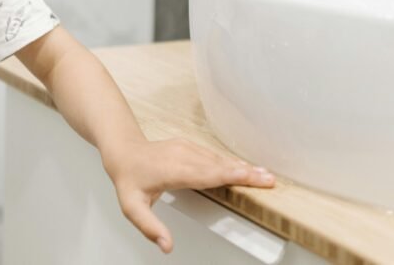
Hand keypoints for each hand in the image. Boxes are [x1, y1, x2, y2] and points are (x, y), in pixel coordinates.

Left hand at [101, 135, 275, 253]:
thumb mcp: (132, 207)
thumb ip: (149, 227)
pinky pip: (213, 155)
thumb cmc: (128, 179)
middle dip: (245, 173)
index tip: (254, 179)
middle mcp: (183, 155)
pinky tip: (243, 168)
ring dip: (241, 167)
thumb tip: (167, 246)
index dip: (233, 176)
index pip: (209, 174)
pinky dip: (230, 162)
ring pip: (218, 158)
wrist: (123, 151)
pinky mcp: (188, 146)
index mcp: (174, 170)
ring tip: (264, 174)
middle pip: (219, 165)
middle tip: (270, 179)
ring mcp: (187, 148)